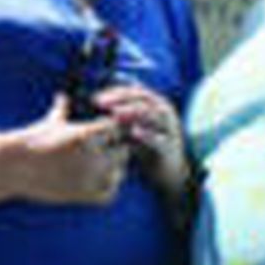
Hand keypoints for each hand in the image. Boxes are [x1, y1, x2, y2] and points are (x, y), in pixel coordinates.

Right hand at [18, 93, 129, 205]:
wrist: (13, 167)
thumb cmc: (30, 140)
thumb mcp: (48, 123)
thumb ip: (61, 109)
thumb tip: (62, 95)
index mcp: (85, 134)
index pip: (117, 128)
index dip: (111, 129)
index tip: (102, 132)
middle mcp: (91, 156)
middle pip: (123, 151)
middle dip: (115, 149)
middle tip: (105, 150)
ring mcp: (88, 178)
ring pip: (119, 173)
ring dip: (114, 170)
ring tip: (101, 167)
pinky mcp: (83, 195)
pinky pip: (109, 194)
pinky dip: (107, 188)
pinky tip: (95, 182)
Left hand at [93, 85, 189, 199]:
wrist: (169, 173)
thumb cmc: (146, 147)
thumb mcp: (132, 128)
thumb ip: (119, 116)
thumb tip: (94, 104)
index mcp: (155, 104)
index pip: (134, 91)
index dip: (115, 92)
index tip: (95, 99)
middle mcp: (164, 112)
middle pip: (142, 98)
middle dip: (120, 99)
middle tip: (100, 103)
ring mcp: (169, 128)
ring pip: (152, 114)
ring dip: (133, 111)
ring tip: (115, 113)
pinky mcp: (170, 147)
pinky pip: (159, 139)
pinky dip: (146, 134)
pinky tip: (133, 131)